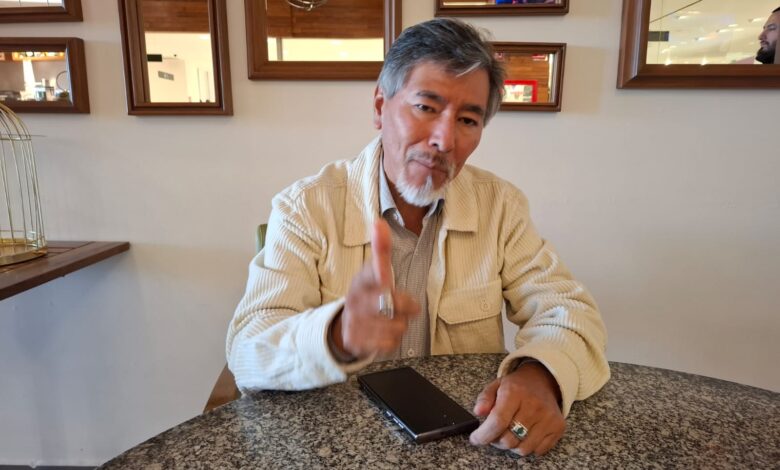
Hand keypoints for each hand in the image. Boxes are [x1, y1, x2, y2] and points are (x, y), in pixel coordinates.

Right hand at [331, 219, 418, 358]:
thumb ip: (380, 248)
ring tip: (391, 319)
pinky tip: (384, 333)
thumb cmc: (367, 294)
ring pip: (395, 326)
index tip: (386, 269)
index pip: (374, 271)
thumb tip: (380, 222)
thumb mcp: (373, 271)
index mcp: (361, 280)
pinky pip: (389, 344)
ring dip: (400, 324)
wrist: (344, 326)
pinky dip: (392, 340)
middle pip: (390, 303)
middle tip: (409, 306)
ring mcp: (354, 322)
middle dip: (406, 306)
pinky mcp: (356, 342)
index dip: (382, 270)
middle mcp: (355, 300)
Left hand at [469, 361, 564, 456]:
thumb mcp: (496, 386)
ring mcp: (548, 418)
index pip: (498, 421)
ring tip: (509, 434)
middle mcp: (534, 405)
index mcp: (514, 392)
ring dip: (512, 446)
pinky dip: (527, 446)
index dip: (484, 435)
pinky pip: (538, 450)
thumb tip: (478, 411)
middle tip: (494, 434)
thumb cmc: (516, 387)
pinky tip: (524, 434)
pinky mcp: (558, 427)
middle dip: (496, 441)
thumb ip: (484, 399)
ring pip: (523, 449)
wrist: (543, 381)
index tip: (475, 439)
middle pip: (509, 439)